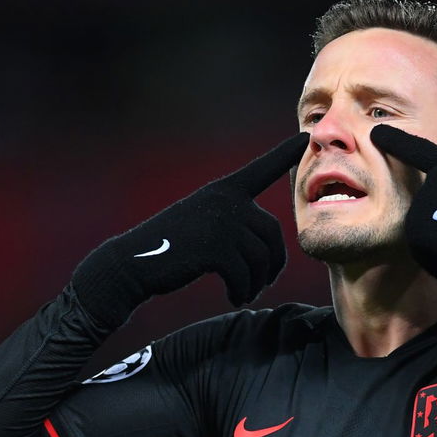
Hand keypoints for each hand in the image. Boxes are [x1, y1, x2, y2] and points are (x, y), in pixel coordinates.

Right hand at [71, 132, 307, 310]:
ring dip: (257, 282)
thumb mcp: (202, 225)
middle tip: (263, 283)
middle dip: (273, 263)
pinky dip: (243, 291)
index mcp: (223, 191)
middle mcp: (227, 201)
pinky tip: (234, 297)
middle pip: (272, 232)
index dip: (283, 155)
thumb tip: (267, 247)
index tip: (304, 138)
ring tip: (245, 293)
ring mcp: (222, 223)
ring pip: (261, 258)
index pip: (260, 170)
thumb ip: (233, 224)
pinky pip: (245, 275)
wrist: (133, 263)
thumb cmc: (169, 249)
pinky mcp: (216, 249)